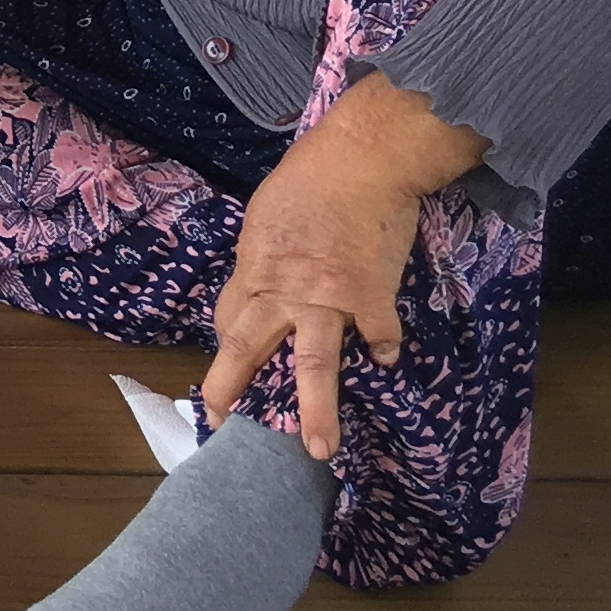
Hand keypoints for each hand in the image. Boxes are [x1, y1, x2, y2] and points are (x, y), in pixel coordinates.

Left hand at [202, 77, 474, 456]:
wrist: (361, 161)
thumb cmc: (310, 180)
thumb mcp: (267, 218)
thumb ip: (265, 259)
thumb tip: (267, 282)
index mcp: (254, 269)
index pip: (230, 320)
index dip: (226, 349)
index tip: (226, 377)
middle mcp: (283, 291)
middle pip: (247, 347)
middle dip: (232, 387)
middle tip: (224, 426)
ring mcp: (329, 300)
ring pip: (316, 364)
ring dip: (317, 411)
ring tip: (318, 450)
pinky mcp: (372, 299)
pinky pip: (379, 337)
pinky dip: (384, 349)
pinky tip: (386, 358)